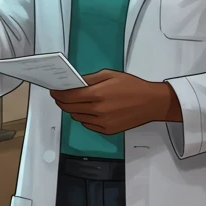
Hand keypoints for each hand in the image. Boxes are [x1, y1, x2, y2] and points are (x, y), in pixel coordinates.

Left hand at [50, 70, 178, 135]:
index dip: (58, 94)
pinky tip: (89, 110)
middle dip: (62, 102)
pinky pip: (88, 125)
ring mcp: (102, 122)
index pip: (68, 96)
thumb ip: (90, 79)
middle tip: (60, 96)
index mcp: (97, 94)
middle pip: (70, 108)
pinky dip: (84, 118)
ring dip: (73, 110)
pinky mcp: (107, 130)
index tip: (54, 91)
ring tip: (76, 102)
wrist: (151, 103)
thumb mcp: (110, 75)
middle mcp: (97, 110)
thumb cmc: (133, 87)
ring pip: (77, 117)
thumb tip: (74, 82)